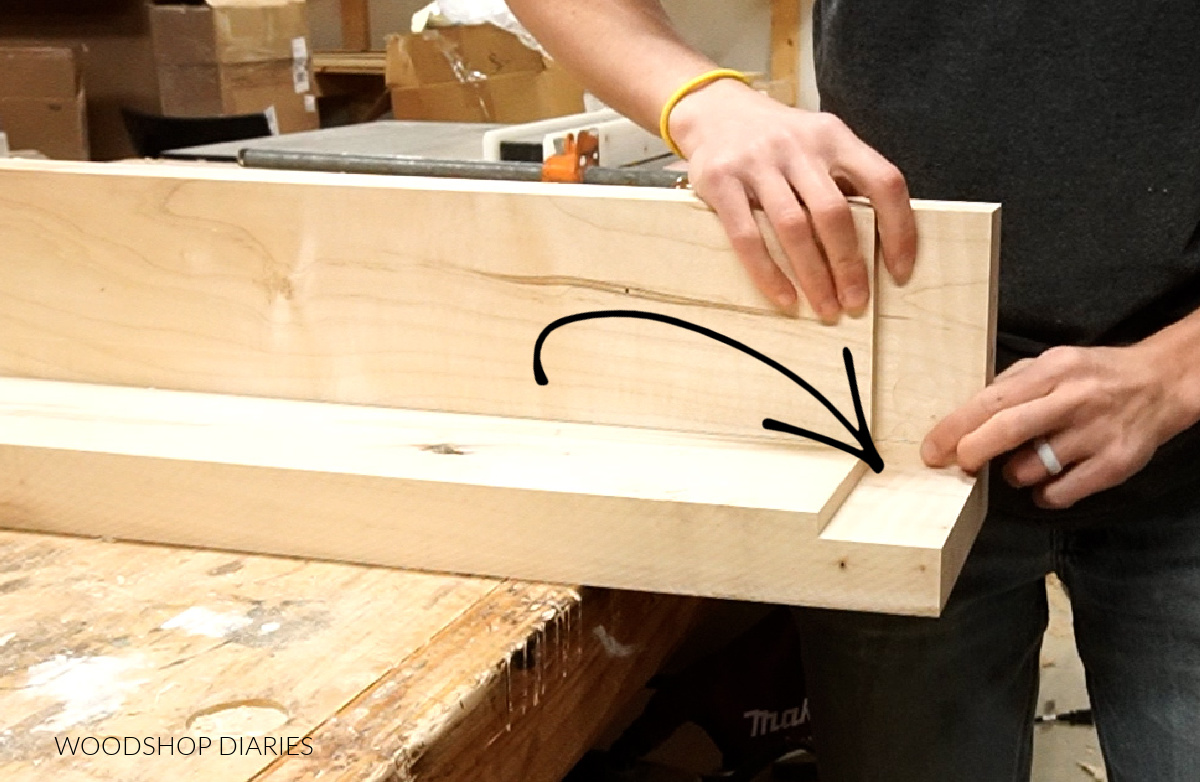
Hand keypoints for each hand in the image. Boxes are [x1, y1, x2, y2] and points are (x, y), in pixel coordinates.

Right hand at [668, 79, 915, 319]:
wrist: (714, 109)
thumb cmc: (777, 139)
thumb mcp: (818, 143)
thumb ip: (845, 179)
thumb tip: (878, 243)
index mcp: (834, 136)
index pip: (883, 182)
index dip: (898, 230)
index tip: (899, 271)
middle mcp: (799, 145)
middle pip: (834, 213)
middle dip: (849, 265)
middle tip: (855, 303)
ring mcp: (758, 162)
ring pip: (793, 228)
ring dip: (813, 276)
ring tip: (825, 307)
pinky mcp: (721, 180)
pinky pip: (747, 236)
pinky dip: (768, 273)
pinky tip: (784, 297)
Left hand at [920, 344, 1187, 508]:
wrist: (1161, 383)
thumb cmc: (1093, 376)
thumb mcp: (1051, 363)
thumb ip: (1011, 386)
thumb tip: (964, 416)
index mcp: (1052, 371)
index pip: (991, 401)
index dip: (955, 428)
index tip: (931, 449)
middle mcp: (1074, 400)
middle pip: (1008, 431)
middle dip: (973, 452)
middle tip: (961, 464)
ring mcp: (1096, 434)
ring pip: (1031, 468)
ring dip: (1014, 473)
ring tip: (1025, 461)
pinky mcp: (1115, 464)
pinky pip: (1060, 493)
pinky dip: (1044, 494)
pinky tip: (1048, 480)